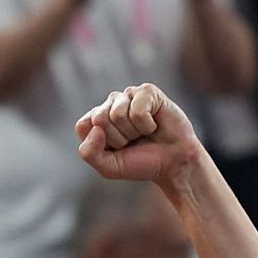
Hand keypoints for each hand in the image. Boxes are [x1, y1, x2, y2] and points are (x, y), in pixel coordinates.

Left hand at [74, 83, 203, 184]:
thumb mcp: (109, 167)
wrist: (173, 162)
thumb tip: (95, 127)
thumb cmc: (141, 163)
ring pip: (117, 114)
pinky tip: (154, 125)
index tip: (116, 149)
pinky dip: (146, 124)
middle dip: (117, 138)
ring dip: (133, 131)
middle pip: (99, 118)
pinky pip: (137, 110)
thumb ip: (89, 152)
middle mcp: (110, 104)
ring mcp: (128, 95)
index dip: (100, 143)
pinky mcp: (146, 91)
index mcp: (95, 120)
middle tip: (133, 141)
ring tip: (143, 133)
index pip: (83, 125)